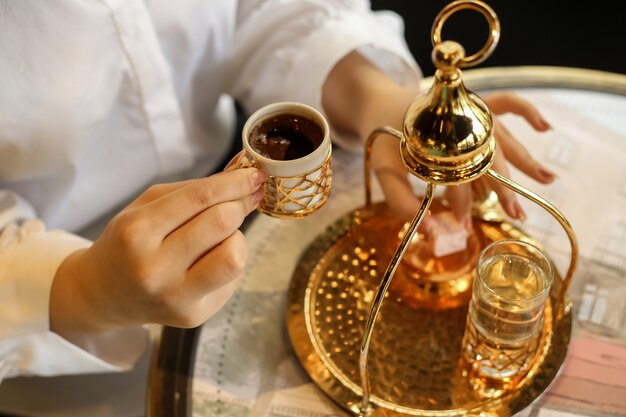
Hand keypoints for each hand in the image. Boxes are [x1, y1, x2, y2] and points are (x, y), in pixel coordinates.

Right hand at [50, 167, 266, 334]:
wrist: (103, 294)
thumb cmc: (129, 243)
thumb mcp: (146, 207)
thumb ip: (193, 189)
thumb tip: (241, 173)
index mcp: (137, 232)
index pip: (200, 198)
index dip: (235, 182)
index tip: (255, 174)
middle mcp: (155, 268)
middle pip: (222, 224)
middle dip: (241, 204)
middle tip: (246, 197)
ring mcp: (175, 297)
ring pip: (235, 257)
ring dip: (237, 237)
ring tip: (220, 235)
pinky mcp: (193, 317)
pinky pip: (232, 279)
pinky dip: (228, 260)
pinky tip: (209, 260)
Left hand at [371, 92, 554, 227]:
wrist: (380, 103)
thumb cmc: (383, 140)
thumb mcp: (385, 174)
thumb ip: (402, 204)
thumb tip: (431, 234)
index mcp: (434, 143)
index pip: (455, 179)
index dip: (460, 205)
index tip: (463, 226)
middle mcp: (457, 125)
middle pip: (487, 159)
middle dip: (504, 189)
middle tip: (517, 215)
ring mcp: (469, 112)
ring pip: (503, 138)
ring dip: (525, 160)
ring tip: (548, 180)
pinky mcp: (475, 104)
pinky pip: (507, 103)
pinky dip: (527, 111)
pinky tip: (545, 128)